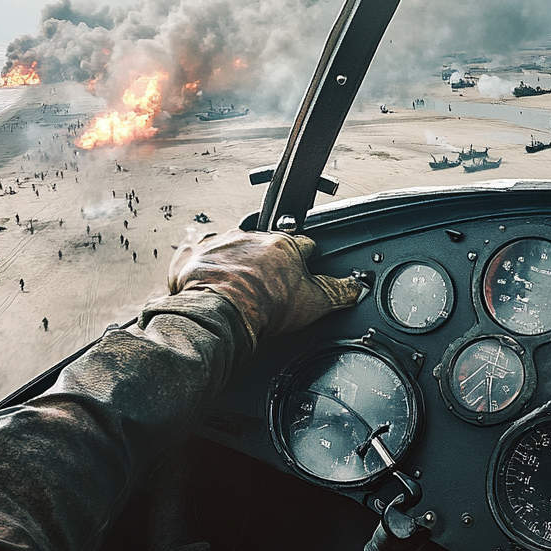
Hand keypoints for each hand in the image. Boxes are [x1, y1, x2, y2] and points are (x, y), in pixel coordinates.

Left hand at [168, 229, 362, 345]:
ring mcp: (221, 244)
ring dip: (234, 261)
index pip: (304, 245)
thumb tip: (355, 288)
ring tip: (236, 285)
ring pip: (231, 247)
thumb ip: (338, 293)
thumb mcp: (314, 303)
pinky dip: (201, 266)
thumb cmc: (264, 306)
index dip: (307, 257)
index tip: (306, 263)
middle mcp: (252, 238)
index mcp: (284, 246)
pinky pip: (197, 255)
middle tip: (267, 283)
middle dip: (267, 259)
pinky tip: (205, 281)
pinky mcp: (194, 256)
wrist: (219, 312)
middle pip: (265, 244)